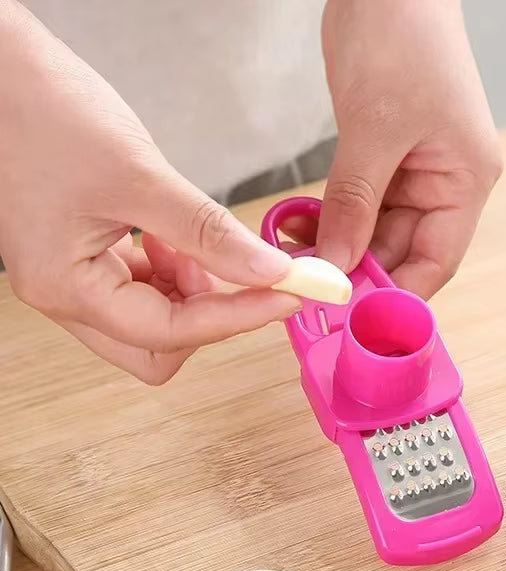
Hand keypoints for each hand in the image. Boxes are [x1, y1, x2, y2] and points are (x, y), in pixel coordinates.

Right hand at [0, 2, 298, 384]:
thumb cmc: (41, 110)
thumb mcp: (139, 176)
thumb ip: (208, 232)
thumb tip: (270, 271)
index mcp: (66, 287)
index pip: (170, 333)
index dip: (236, 317)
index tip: (286, 295)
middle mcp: (65, 295)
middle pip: (156, 348)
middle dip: (206, 319)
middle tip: (240, 276)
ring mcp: (73, 279)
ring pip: (151, 322)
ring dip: (189, 294)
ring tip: (195, 243)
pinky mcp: (84, 258)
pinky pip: (140, 289)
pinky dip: (172, 272)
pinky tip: (175, 236)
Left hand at [308, 0, 501, 298]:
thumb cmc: (400, 38)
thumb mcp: (373, 130)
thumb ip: (354, 204)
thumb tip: (335, 266)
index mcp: (464, 182)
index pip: (436, 262)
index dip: (396, 294)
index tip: (352, 315)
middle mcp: (446, 184)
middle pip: (403, 251)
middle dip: (355, 269)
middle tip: (309, 287)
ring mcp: (416, 172)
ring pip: (376, 231)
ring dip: (337, 244)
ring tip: (294, 253)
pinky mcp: (386, 158)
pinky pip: (360, 204)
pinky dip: (332, 217)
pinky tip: (299, 224)